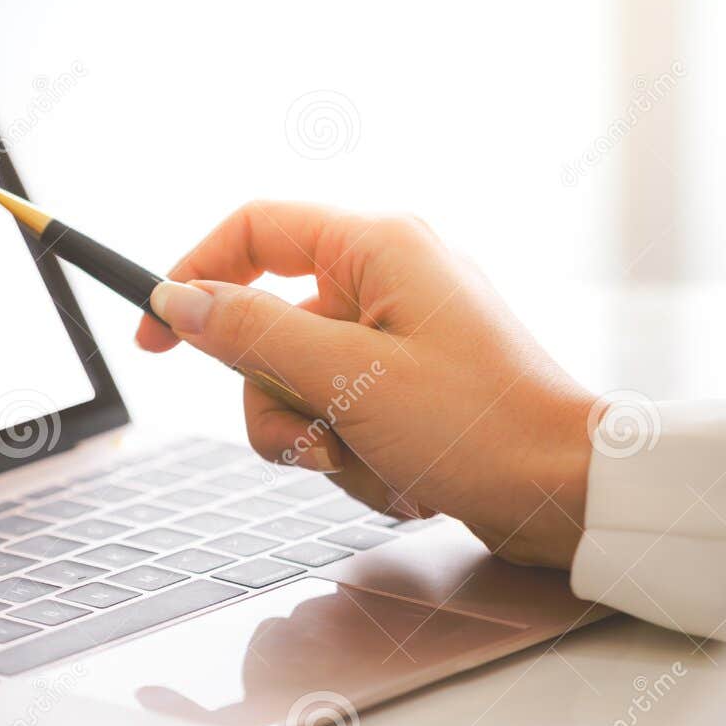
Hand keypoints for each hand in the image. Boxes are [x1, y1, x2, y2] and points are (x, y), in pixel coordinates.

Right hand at [135, 201, 597, 568]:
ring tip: (376, 464)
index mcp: (378, 247)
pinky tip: (404, 478)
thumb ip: (252, 334)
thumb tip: (179, 301)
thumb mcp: (348, 379)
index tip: (155, 337)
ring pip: (299, 384)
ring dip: (321, 441)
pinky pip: (341, 415)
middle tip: (317, 438)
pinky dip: (357, 457)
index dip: (194, 277)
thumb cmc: (480, 427)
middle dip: (280, 401)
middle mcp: (388, 279)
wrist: (570, 494)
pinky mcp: (410, 385)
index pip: (254, 231)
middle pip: (269, 327)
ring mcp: (400, 334)